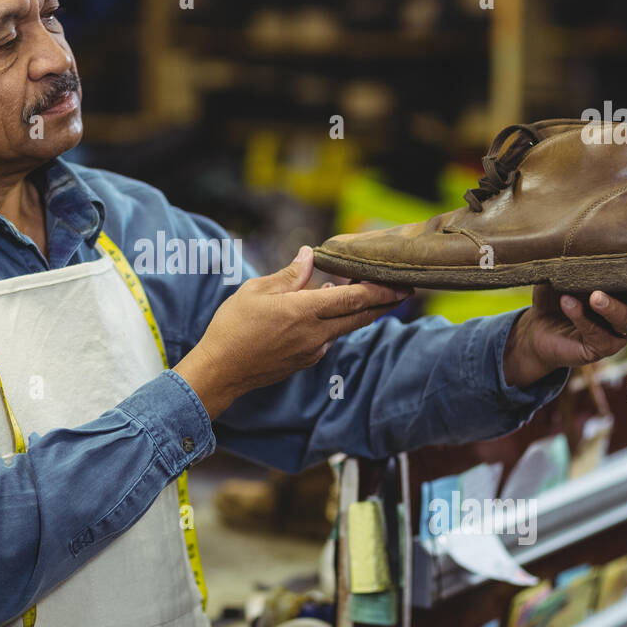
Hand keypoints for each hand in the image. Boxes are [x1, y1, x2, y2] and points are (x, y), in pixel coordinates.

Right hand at [175, 246, 411, 417]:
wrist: (221, 371)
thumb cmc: (232, 326)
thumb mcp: (256, 291)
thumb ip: (289, 275)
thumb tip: (309, 255)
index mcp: (303, 312)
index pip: (352, 299)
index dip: (379, 290)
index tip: (401, 282)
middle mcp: (315, 334)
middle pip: (360, 317)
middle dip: (386, 303)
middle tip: (406, 290)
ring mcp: (312, 351)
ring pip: (346, 328)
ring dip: (361, 313)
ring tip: (374, 296)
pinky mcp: (305, 361)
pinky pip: (329, 338)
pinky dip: (338, 323)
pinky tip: (331, 312)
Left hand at [503, 261, 626, 387]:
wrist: (535, 328)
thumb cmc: (558, 292)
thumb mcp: (568, 270)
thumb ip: (581, 256)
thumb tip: (580, 236)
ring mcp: (620, 332)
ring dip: (613, 307)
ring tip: (595, 296)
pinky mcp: (600, 348)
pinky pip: (596, 333)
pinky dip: (580, 316)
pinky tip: (567, 302)